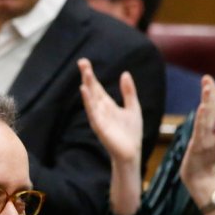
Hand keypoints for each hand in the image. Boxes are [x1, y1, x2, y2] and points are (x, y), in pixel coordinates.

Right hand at [78, 58, 143, 214]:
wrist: (131, 152)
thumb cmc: (131, 133)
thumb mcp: (133, 107)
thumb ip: (128, 91)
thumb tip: (124, 73)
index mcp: (107, 105)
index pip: (97, 87)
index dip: (90, 75)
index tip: (84, 62)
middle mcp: (100, 110)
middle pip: (92, 90)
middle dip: (87, 76)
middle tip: (82, 62)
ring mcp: (99, 118)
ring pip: (91, 99)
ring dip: (87, 86)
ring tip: (85, 74)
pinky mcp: (99, 127)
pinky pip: (92, 112)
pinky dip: (88, 102)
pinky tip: (84, 92)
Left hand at [179, 75, 214, 195]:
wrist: (201, 179)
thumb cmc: (203, 159)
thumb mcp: (209, 138)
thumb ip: (211, 124)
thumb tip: (211, 107)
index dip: (214, 93)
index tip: (208, 80)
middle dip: (212, 92)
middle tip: (206, 78)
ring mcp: (210, 140)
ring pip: (211, 117)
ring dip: (208, 101)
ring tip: (206, 87)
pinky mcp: (200, 146)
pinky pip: (202, 130)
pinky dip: (203, 118)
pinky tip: (202, 107)